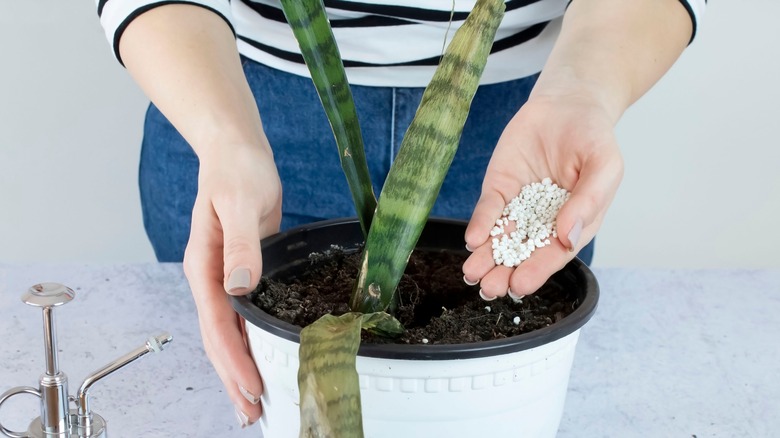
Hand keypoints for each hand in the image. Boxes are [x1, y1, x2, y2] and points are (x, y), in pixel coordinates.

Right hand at [182, 144, 281, 425]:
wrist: (238, 153)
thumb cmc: (237, 172)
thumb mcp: (242, 203)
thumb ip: (242, 245)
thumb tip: (239, 286)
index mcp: (205, 267)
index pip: (217, 324)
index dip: (233, 358)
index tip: (251, 386)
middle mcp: (212, 279)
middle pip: (218, 338)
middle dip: (233, 376)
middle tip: (251, 413)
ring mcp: (226, 278)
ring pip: (230, 333)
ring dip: (240, 366)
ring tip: (254, 400)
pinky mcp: (244, 272)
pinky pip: (244, 316)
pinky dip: (251, 341)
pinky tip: (261, 356)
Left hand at [463, 92, 623, 298]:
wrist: (568, 103)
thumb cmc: (593, 138)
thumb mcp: (604, 166)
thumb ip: (589, 201)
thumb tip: (567, 237)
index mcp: (576, 224)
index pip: (555, 253)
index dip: (538, 270)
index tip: (520, 284)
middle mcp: (545, 222)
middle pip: (523, 253)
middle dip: (506, 272)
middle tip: (490, 288)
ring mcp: (520, 206)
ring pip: (501, 238)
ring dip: (487, 258)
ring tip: (472, 274)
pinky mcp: (500, 188)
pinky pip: (489, 210)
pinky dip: (480, 224)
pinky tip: (473, 239)